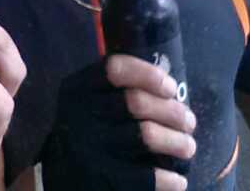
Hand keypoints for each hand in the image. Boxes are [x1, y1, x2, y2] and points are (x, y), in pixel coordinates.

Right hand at [43, 56, 194, 190]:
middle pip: (136, 102)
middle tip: (189, 122)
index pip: (114, 69)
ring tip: (188, 146)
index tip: (170, 87)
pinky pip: (144, 177)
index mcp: (78, 89)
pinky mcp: (100, 178)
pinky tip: (177, 181)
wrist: (61, 176)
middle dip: (172, 111)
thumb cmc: (88, 131)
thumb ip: (119, 89)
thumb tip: (171, 89)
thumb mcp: (91, 102)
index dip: (148, 74)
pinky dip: (167, 179)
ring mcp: (89, 147)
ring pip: (145, 135)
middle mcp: (79, 114)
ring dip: (177, 141)